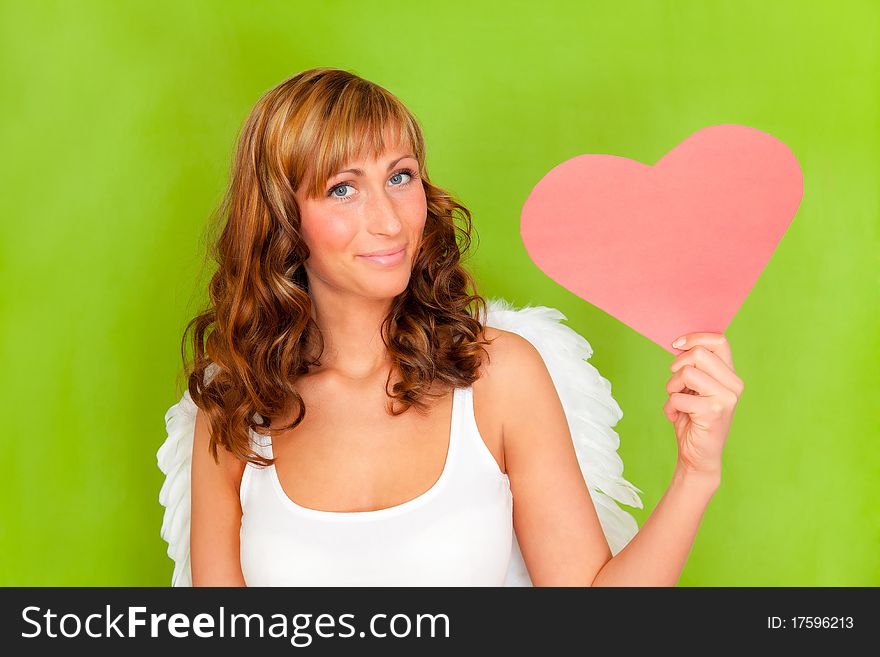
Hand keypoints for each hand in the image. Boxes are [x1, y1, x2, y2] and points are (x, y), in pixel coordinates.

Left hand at [662, 333, 743, 479]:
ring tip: (677, 402)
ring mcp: (726, 398)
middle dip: (677, 367)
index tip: (676, 345)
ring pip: (686, 373)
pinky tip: (678, 418)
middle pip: (698, 354)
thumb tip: (679, 343)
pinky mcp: (714, 412)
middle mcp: (733, 384)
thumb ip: (694, 368)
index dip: (694, 338)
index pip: (719, 341)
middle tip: (675, 385)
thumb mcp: (694, 388)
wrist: (698, 456)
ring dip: (672, 388)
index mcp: (730, 375)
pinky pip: (677, 397)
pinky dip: (670, 408)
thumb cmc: (693, 419)